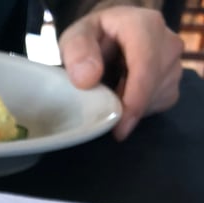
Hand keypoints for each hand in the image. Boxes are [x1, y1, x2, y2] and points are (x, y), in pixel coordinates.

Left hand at [57, 6, 183, 139]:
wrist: (110, 37)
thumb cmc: (93, 37)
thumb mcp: (76, 37)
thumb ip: (77, 52)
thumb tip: (87, 79)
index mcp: (145, 25)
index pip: (146, 65)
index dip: (135, 99)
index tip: (119, 129)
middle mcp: (167, 43)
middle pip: (153, 86)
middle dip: (127, 106)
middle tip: (102, 106)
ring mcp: (174, 63)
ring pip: (156, 99)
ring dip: (131, 107)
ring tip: (112, 92)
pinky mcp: (172, 83)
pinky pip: (159, 105)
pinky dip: (138, 110)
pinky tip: (123, 95)